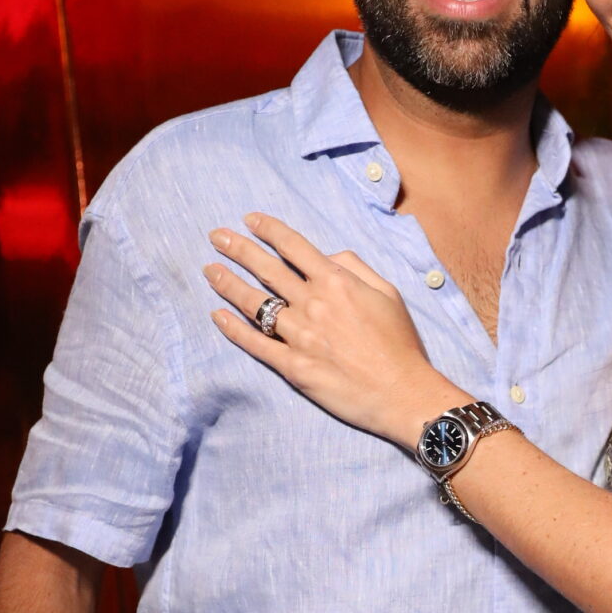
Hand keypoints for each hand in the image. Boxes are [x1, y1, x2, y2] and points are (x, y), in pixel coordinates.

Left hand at [205, 214, 456, 445]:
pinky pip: (255, 343)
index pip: (293, 246)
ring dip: (227, 283)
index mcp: (336, 282)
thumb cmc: (399, 344)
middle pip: (265, 269)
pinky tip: (217, 315)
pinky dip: (232, 328)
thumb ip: (356, 268)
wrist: (401, 393)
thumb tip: (327, 257)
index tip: (250, 220)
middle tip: (216, 237)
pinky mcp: (292, 366)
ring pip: (254, 303)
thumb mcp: (387, 293)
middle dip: (237, 248)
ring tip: (210, 270)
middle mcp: (312, 304)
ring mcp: (299, 336)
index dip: (268, 229)